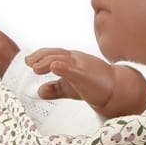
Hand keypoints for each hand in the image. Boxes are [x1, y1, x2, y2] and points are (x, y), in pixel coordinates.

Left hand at [26, 48, 145, 117]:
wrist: (117, 91)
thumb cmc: (94, 87)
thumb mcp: (70, 88)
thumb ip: (55, 88)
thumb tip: (39, 91)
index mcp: (72, 60)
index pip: (54, 54)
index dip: (40, 55)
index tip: (29, 61)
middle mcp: (76, 59)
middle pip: (56, 53)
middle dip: (41, 57)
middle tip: (28, 63)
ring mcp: (82, 65)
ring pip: (62, 59)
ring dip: (47, 62)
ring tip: (35, 67)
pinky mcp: (86, 75)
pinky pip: (74, 69)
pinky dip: (63, 67)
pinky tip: (54, 67)